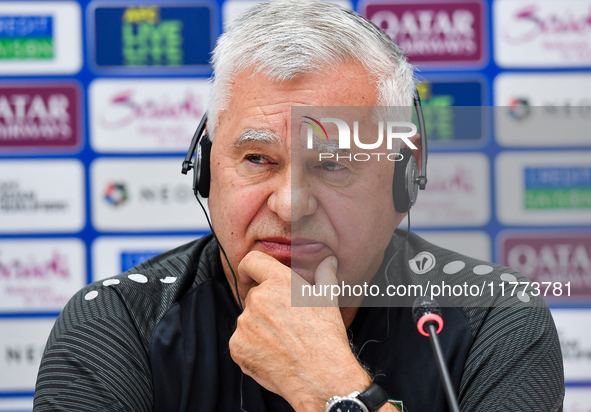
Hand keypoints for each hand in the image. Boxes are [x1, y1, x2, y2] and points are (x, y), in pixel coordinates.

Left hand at [229, 251, 371, 411]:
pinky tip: (273, 355)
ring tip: (283, 343)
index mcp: (279, 281)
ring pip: (248, 320)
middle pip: (254, 295)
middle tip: (286, 324)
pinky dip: (252, 347)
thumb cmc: (326, 337)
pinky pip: (241, 341)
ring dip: (259, 328)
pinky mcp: (236, 346)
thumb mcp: (328, 300)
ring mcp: (244, 323)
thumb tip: (329, 261)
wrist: (319, 377)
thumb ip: (325, 275)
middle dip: (266, 306)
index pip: (252, 261)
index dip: (250, 267)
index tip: (252, 276)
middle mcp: (258, 298)